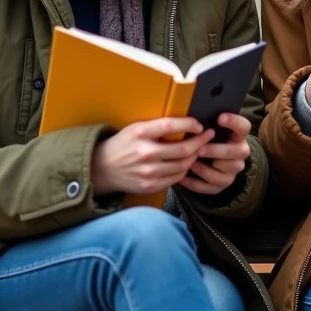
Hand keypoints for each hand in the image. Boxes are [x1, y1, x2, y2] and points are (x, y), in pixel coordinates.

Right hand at [91, 117, 212, 195]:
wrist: (102, 168)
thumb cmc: (122, 144)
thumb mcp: (135, 128)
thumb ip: (157, 127)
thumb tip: (185, 124)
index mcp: (140, 133)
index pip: (171, 125)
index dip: (189, 124)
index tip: (198, 124)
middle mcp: (145, 153)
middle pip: (182, 149)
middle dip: (200, 142)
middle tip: (208, 136)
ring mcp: (148, 172)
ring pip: (182, 165)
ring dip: (194, 156)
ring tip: (198, 150)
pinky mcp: (150, 185)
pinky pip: (175, 178)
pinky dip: (184, 170)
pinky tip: (186, 163)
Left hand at [179, 112, 252, 194]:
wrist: (210, 163)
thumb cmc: (208, 141)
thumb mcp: (210, 132)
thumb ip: (206, 125)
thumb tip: (191, 118)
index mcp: (238, 136)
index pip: (244, 127)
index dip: (234, 122)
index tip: (220, 118)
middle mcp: (240, 154)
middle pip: (235, 152)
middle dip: (216, 150)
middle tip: (200, 149)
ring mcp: (232, 172)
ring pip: (221, 173)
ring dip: (203, 169)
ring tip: (189, 163)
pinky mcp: (221, 186)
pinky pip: (208, 187)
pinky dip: (194, 183)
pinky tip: (182, 178)